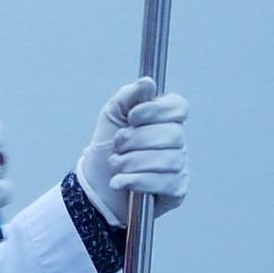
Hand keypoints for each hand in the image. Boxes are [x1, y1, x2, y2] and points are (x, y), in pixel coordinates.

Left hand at [76, 78, 188, 224]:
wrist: (94, 187)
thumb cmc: (105, 151)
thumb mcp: (112, 117)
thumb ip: (129, 96)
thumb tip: (148, 82)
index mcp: (165, 119)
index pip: (178, 107)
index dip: (154, 111)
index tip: (132, 118)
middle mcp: (177, 142)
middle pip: (172, 134)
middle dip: (136, 140)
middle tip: (117, 146)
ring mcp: (179, 166)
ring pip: (167, 160)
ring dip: (132, 163)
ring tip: (115, 166)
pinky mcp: (176, 190)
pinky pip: (166, 182)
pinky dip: (138, 181)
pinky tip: (121, 182)